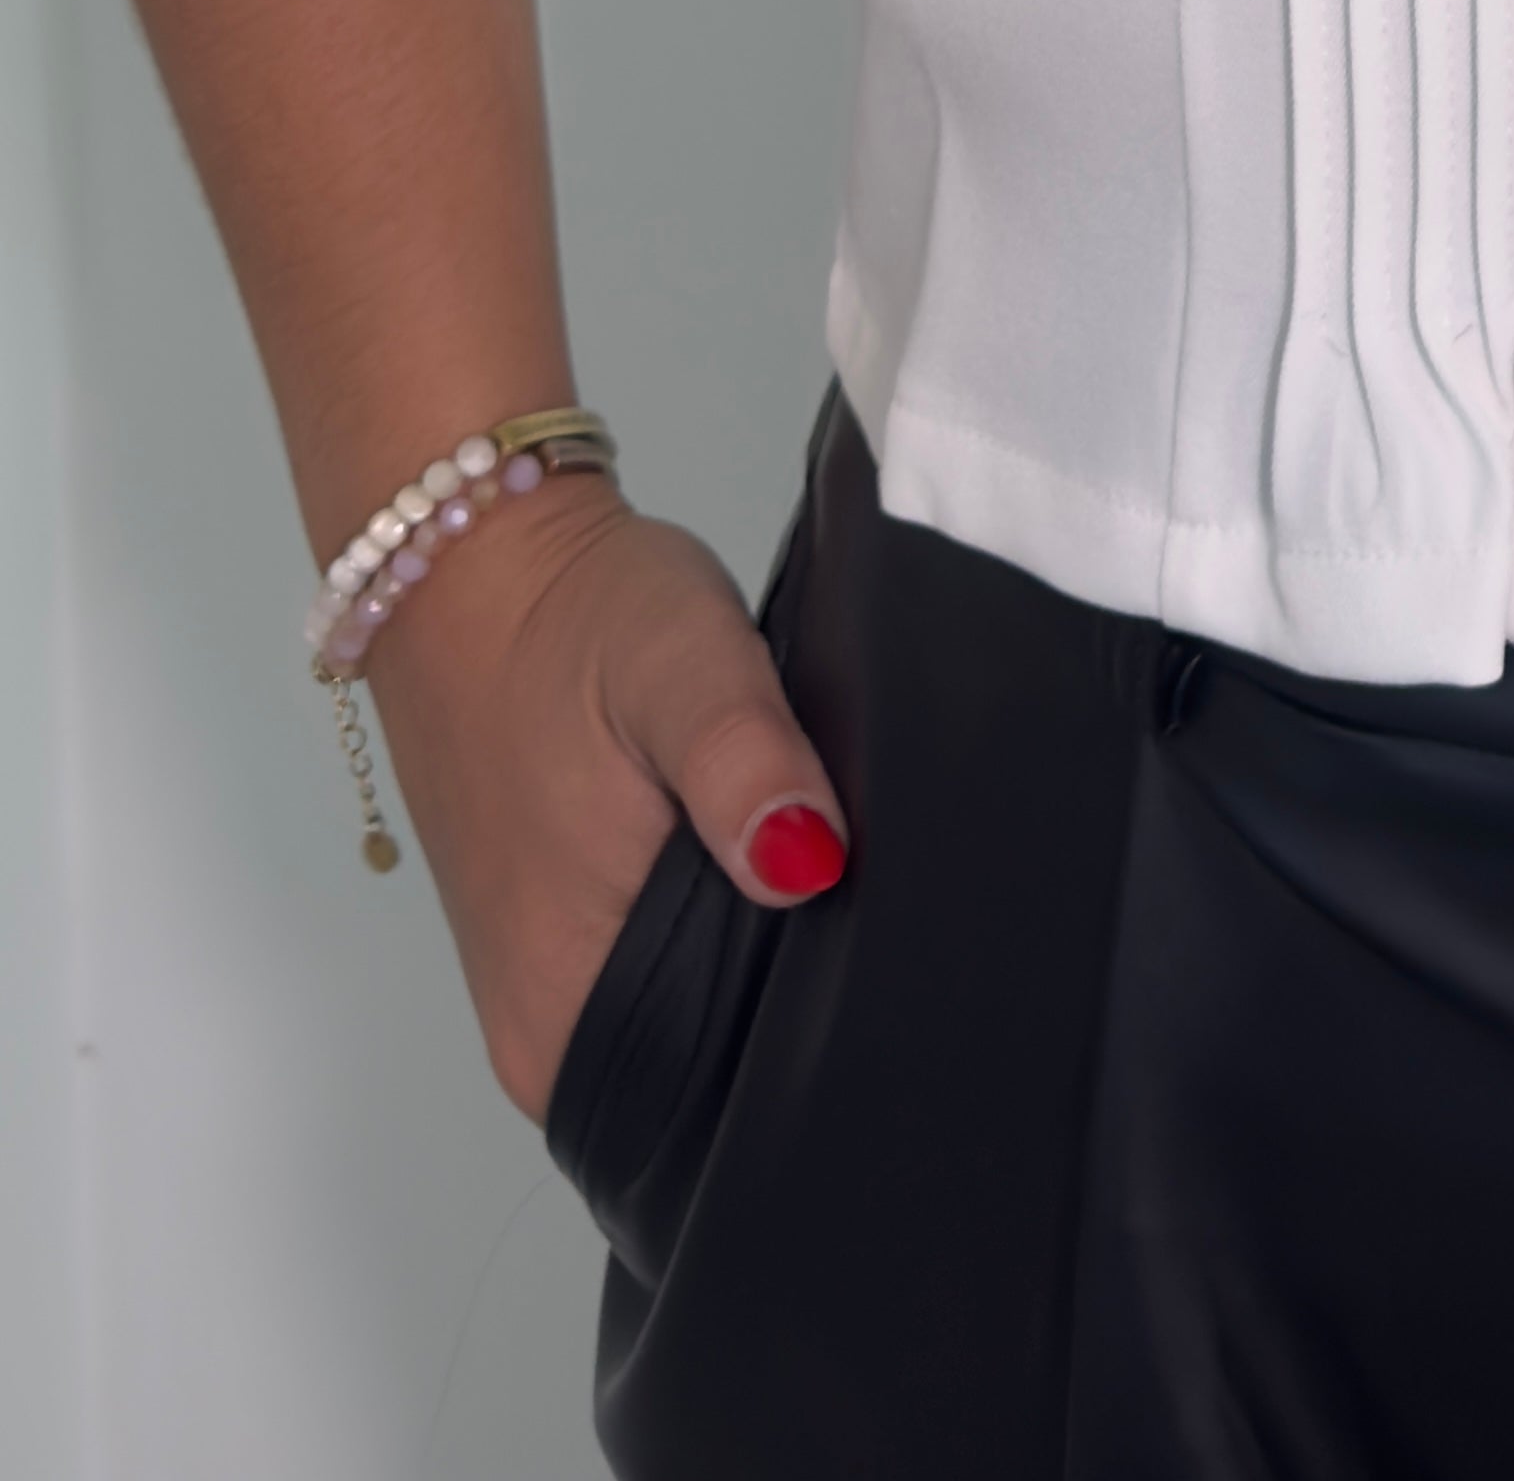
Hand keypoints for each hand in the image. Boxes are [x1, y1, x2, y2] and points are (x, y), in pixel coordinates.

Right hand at [353, 481, 849, 1117]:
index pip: (720, 1104)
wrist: (474, 561)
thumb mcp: (681, 662)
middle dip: (799, 1001)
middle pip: (712, 1070)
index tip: (887, 972)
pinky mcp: (553, 936)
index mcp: (563, 1013)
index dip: (814, 1044)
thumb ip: (744, 766)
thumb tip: (807, 865)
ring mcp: (544, 986)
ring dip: (762, 955)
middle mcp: (544, 1032)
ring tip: (833, 875)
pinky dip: (722, 923)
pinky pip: (665, 970)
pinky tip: (773, 862)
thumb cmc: (572, 616)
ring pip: (694, 1015)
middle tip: (882, 908)